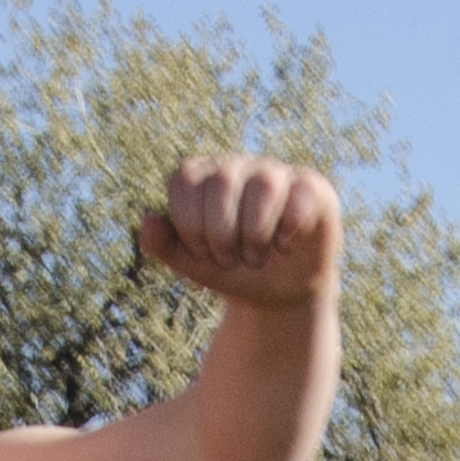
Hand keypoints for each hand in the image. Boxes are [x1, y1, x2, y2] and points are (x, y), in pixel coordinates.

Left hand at [133, 154, 340, 309]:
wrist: (277, 294)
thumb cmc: (232, 270)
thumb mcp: (191, 265)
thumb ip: (161, 244)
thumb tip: (147, 218)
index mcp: (203, 177)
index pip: (185, 180)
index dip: (189, 224)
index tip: (201, 252)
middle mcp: (237, 166)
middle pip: (222, 180)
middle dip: (221, 231)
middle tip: (228, 259)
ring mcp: (275, 173)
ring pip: (263, 184)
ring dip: (255, 232)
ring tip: (256, 256)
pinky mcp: (311, 187)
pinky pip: (301, 193)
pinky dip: (288, 226)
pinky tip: (283, 244)